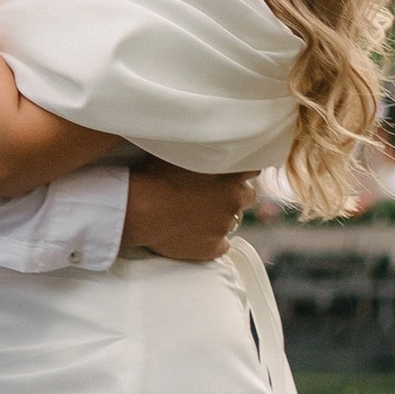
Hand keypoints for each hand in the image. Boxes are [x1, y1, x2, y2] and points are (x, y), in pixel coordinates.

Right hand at [122, 160, 253, 265]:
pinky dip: (209, 242)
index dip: (240, 170)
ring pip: (230, 221)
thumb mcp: (182, 151)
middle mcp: (233, 201)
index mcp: (230, 175)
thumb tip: (207, 144)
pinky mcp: (212, 249)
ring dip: (218, 217)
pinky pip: (219, 246)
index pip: (252, 169)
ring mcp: (223, 226)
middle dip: (231, 194)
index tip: (229, 172)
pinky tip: (192, 234)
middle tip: (208, 193)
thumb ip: (204, 150)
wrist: (141, 209)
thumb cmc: (156, 175)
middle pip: (245, 196)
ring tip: (193, 214)